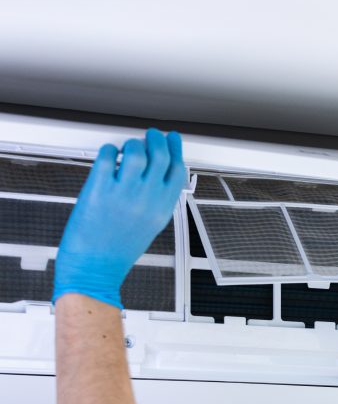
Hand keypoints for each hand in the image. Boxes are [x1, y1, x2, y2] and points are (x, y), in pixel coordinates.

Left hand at [53, 129, 186, 308]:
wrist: (94, 267)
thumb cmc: (117, 250)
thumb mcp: (150, 226)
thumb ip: (157, 199)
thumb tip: (158, 172)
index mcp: (161, 209)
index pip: (178, 170)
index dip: (176, 150)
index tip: (171, 140)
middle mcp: (146, 199)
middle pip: (160, 155)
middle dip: (156, 139)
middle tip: (149, 136)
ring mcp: (123, 193)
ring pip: (135, 151)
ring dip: (132, 144)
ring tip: (126, 149)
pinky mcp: (99, 188)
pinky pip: (107, 156)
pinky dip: (108, 150)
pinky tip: (108, 157)